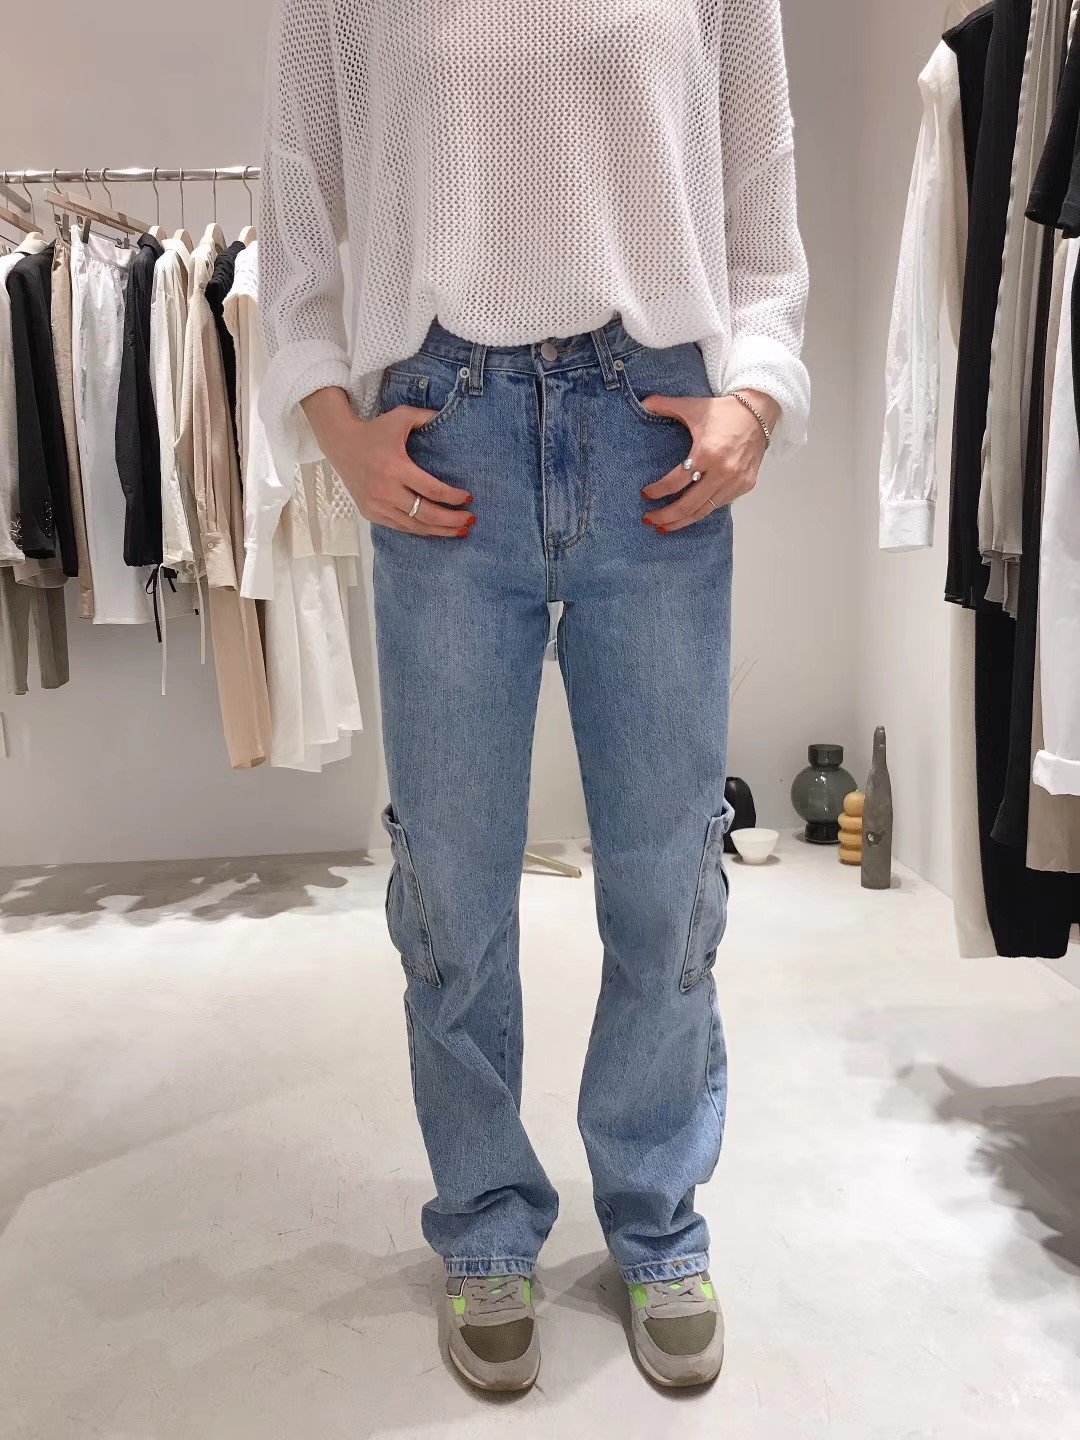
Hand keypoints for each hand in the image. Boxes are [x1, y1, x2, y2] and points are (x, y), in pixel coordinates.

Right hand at [301, 388, 475, 537]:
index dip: (453, 497)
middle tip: (470, 519)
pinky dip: (420, 531)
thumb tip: (452, 417)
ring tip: (460, 530)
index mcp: (395, 467)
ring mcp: (377, 505)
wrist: (340, 442)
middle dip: (451, 520)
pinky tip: (436, 531)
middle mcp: (385, 490)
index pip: (431, 490)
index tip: (469, 498)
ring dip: (439, 531)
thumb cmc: (374, 430)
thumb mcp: (401, 416)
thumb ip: (428, 417)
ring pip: (414, 526)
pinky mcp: (371, 512)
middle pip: (425, 514)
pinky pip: (400, 527)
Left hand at [640, 389, 779, 532]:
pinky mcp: (746, 485)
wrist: (759, 411)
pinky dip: (702, 511)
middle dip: (666, 516)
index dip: (658, 491)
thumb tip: (642, 402)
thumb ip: (665, 405)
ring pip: (704, 511)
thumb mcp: (693, 406)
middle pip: (688, 505)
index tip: (646, 494)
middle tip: (649, 520)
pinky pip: (719, 504)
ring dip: (682, 521)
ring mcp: (736, 481)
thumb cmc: (724, 411)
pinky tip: (689, 515)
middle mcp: (722, 471)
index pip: (677, 482)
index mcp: (707, 453)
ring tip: (665, 526)